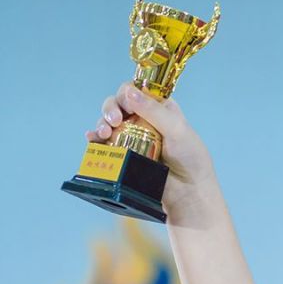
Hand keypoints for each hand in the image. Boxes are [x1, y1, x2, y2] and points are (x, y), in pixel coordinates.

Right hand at [85, 81, 215, 220]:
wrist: (189, 193)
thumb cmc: (191, 160)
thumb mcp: (177, 130)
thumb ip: (154, 110)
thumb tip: (129, 92)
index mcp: (158, 107)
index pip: (136, 90)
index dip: (127, 93)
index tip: (127, 104)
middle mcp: (143, 119)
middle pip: (118, 104)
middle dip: (111, 108)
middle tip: (114, 120)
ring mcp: (132, 138)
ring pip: (109, 123)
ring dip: (101, 123)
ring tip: (103, 133)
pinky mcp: (125, 156)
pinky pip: (105, 144)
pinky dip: (95, 140)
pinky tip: (92, 139)